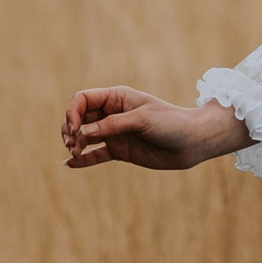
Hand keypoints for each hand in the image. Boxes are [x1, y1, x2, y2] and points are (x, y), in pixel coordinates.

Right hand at [61, 85, 245, 172]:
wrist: (192, 142)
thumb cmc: (171, 123)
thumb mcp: (141, 119)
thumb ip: (112, 125)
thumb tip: (83, 132)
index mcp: (117, 98)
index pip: (83, 99)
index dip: (73, 112)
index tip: (75, 128)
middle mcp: (112, 114)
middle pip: (80, 118)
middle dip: (70, 129)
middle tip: (72, 143)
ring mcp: (115, 133)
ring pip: (84, 136)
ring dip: (74, 143)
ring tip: (73, 153)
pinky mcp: (120, 150)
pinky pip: (95, 154)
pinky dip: (82, 159)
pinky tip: (70, 164)